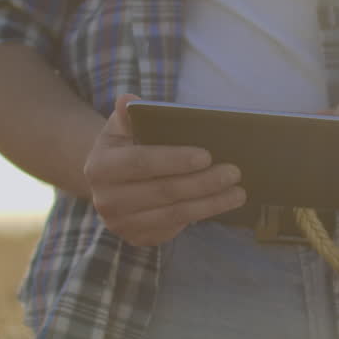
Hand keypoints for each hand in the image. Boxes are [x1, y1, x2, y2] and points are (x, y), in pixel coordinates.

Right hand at [83, 94, 246, 246]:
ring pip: (174, 214)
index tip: (207, 155)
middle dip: (202, 182)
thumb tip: (128, 100)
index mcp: (100, 167)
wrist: (109, 181)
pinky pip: (175, 227)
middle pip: (163, 191)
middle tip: (234, 172)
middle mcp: (106, 200)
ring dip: (210, 203)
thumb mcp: (122, 127)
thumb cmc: (125, 146)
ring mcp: (121, 224)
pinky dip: (201, 214)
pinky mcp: (137, 238)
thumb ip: (129, 114)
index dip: (174, 160)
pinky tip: (222, 203)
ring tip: (238, 192)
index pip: (141, 162)